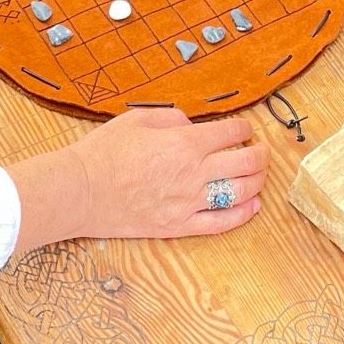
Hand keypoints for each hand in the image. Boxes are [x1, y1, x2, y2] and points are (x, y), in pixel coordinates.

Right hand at [9, 106, 267, 252]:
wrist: (81, 190)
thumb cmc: (103, 152)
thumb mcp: (136, 119)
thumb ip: (172, 117)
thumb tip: (193, 124)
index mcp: (184, 143)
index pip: (231, 132)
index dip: (244, 127)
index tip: (244, 128)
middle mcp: (193, 173)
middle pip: (246, 162)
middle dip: (260, 153)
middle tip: (262, 150)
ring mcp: (189, 203)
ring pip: (241, 192)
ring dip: (258, 181)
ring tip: (260, 175)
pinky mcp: (179, 225)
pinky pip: (221, 223)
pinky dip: (243, 215)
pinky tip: (252, 206)